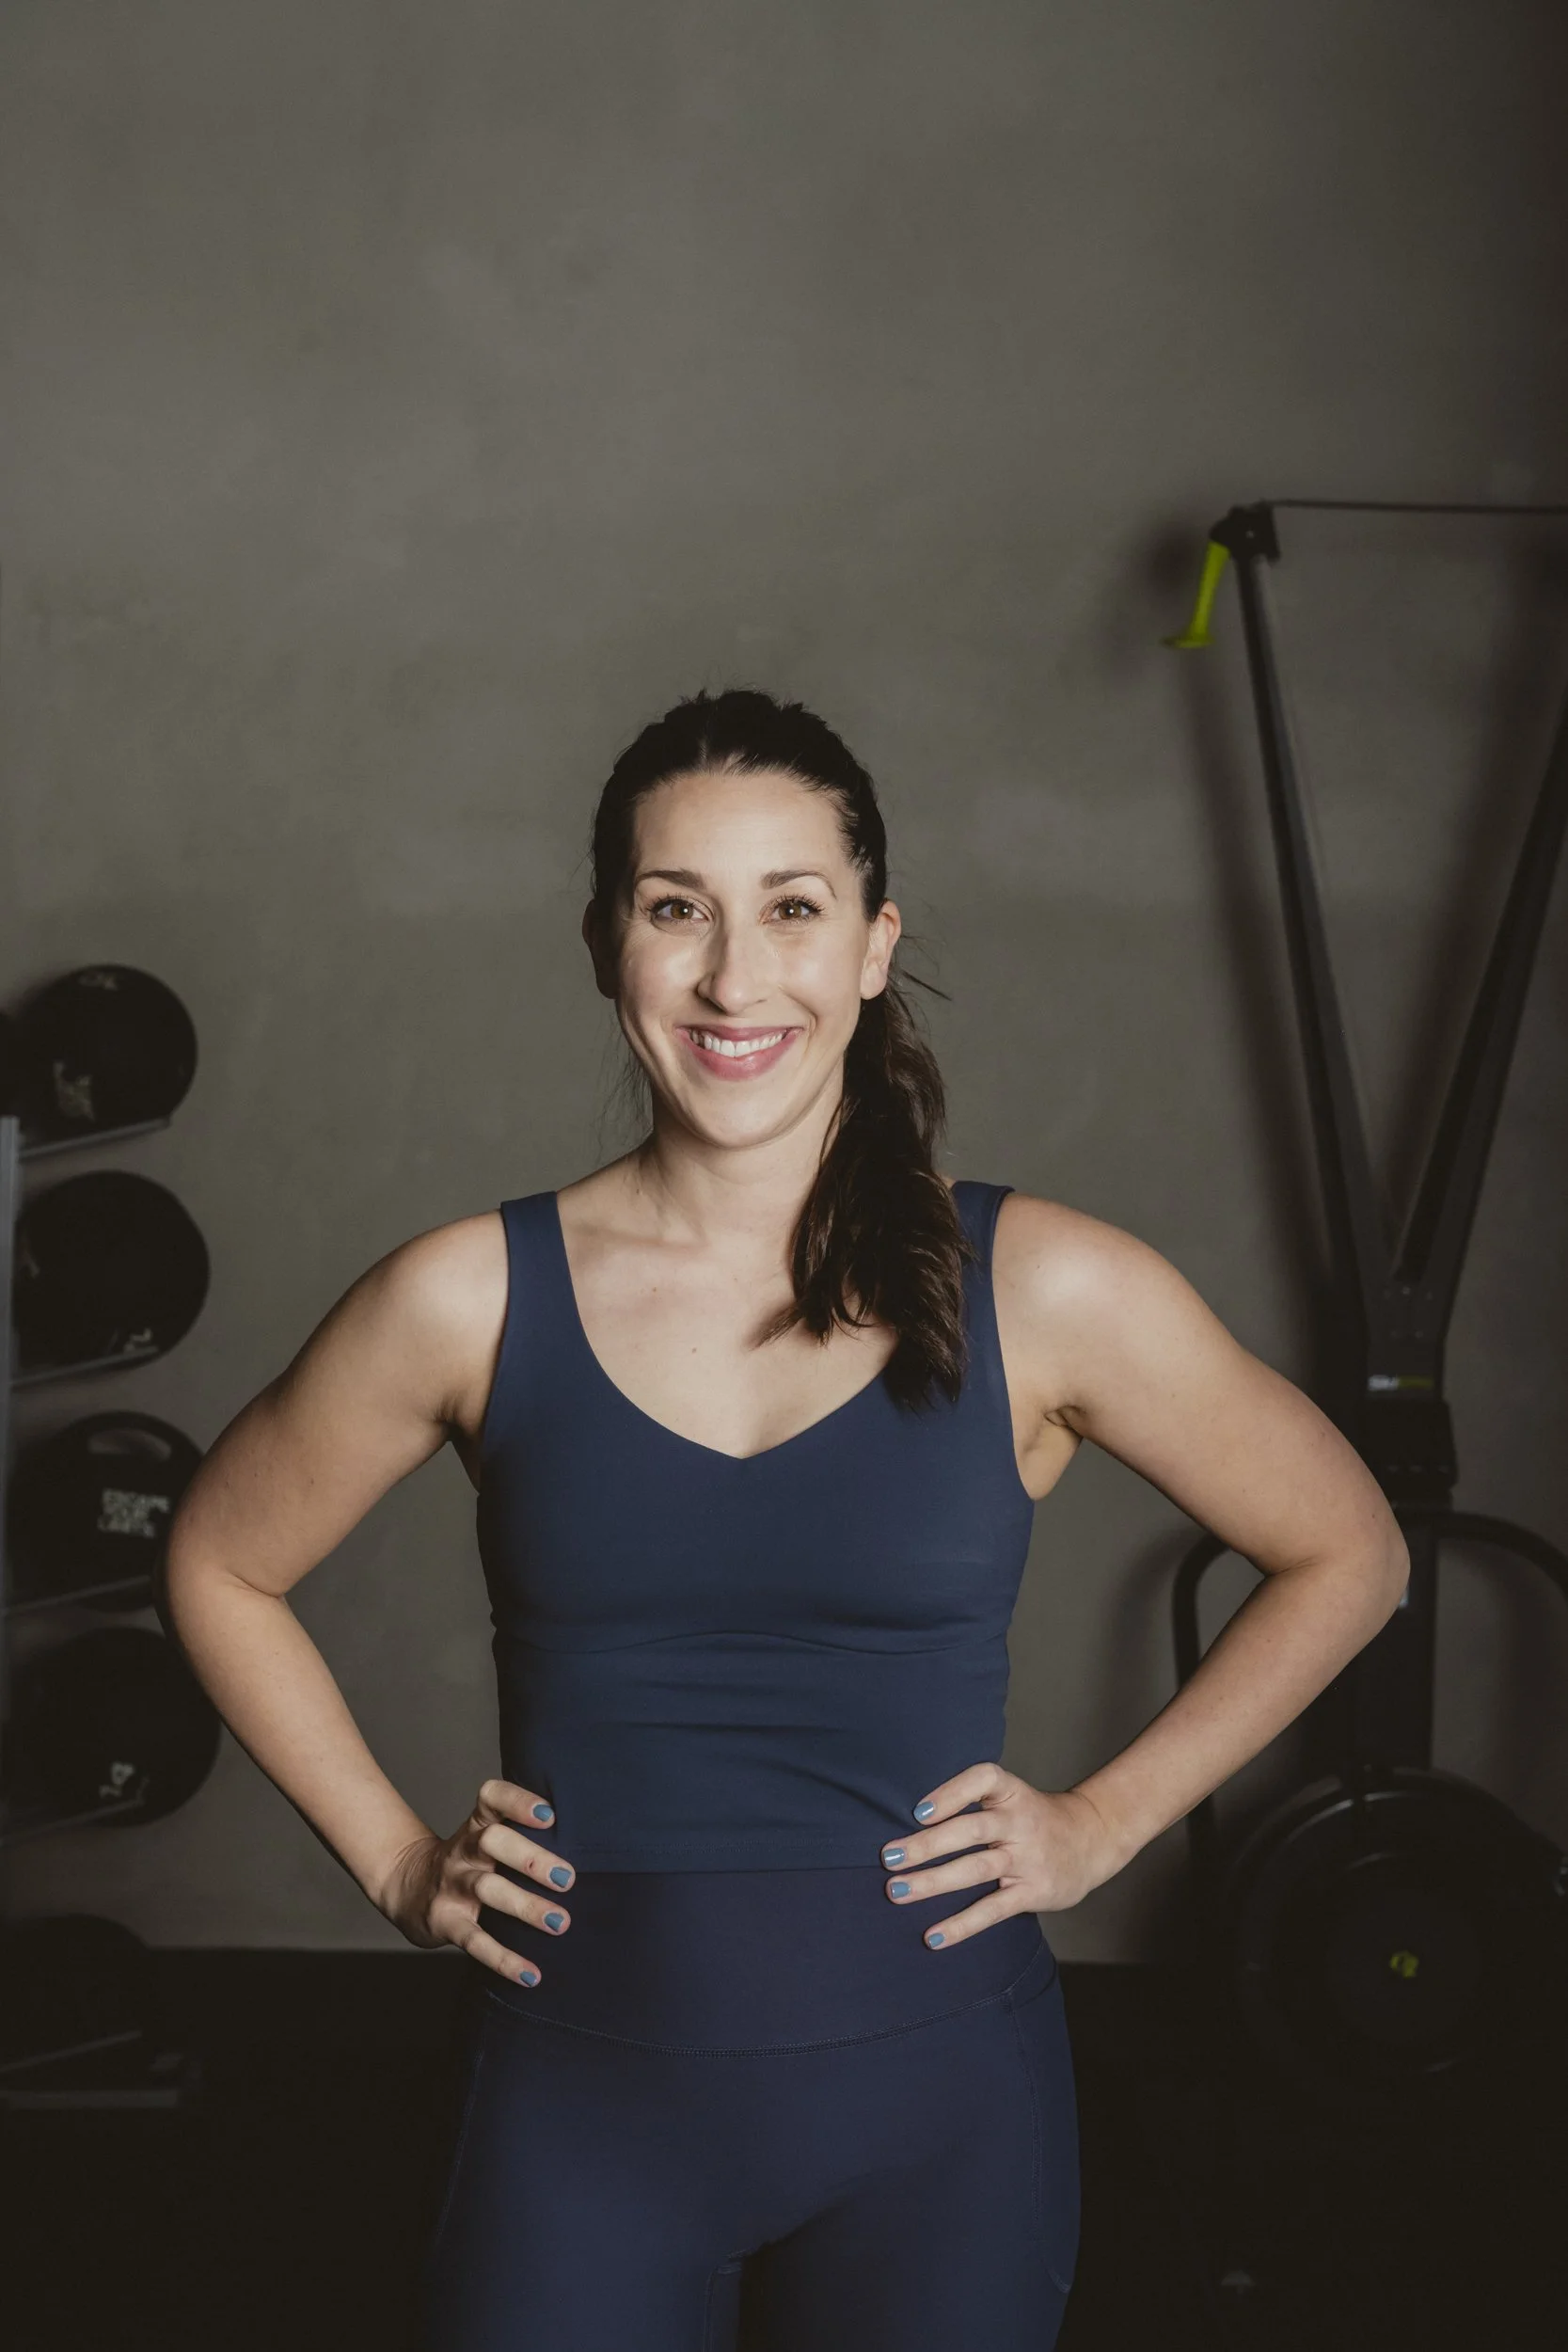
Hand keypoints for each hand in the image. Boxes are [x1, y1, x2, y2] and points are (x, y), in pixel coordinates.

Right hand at [378, 1777, 574, 1987]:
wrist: (407, 1887)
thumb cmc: (467, 1861)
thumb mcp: (483, 1838)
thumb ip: (523, 1836)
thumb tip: (591, 1846)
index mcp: (477, 1825)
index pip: (492, 1798)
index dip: (517, 1801)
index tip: (549, 1814)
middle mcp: (464, 1851)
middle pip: (491, 1841)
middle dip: (530, 1858)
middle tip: (568, 1879)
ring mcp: (452, 1885)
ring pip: (487, 1889)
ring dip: (525, 1906)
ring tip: (560, 1923)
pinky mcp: (446, 1922)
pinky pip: (474, 1941)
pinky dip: (503, 1959)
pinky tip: (531, 1974)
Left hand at [878, 1763, 1126, 1949]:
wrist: (1093, 1840)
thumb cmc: (1035, 1818)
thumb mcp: (1012, 1798)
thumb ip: (973, 1804)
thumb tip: (910, 1824)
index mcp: (1012, 1793)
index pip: (984, 1779)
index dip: (951, 1792)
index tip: (918, 1811)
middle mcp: (1020, 1822)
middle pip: (971, 1829)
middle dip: (926, 1844)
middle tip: (888, 1857)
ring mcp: (1028, 1858)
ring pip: (976, 1869)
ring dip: (933, 1882)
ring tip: (897, 1891)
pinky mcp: (1033, 1891)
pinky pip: (993, 1909)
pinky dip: (961, 1924)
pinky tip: (932, 1937)